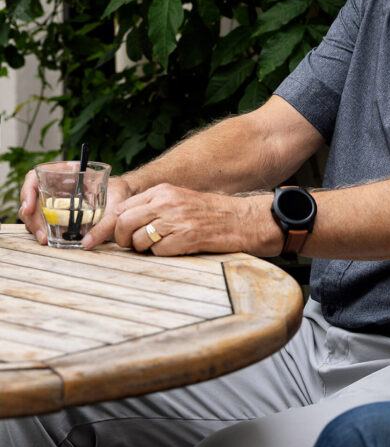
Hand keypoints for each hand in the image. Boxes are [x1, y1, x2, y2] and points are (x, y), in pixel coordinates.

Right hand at [18, 170, 133, 245]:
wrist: (124, 197)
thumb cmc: (119, 192)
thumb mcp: (115, 197)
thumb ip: (107, 215)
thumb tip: (92, 238)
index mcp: (63, 173)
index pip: (34, 179)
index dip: (27, 192)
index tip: (28, 208)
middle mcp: (55, 186)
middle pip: (32, 199)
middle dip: (32, 218)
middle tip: (42, 234)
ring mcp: (53, 199)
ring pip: (34, 212)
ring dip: (36, 226)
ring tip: (46, 239)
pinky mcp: (55, 213)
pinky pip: (42, 221)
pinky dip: (42, 230)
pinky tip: (50, 239)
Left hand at [105, 184, 272, 255]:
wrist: (241, 219)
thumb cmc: (208, 213)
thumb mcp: (178, 200)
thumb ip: (151, 207)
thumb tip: (119, 224)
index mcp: (162, 191)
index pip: (121, 208)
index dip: (105, 228)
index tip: (91, 241)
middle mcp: (166, 203)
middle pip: (123, 224)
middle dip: (122, 240)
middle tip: (132, 245)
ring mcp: (176, 220)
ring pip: (137, 241)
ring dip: (144, 249)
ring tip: (163, 244)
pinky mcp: (185, 237)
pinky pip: (158, 252)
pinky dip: (163, 254)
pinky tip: (178, 247)